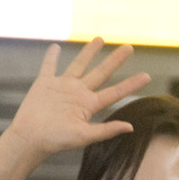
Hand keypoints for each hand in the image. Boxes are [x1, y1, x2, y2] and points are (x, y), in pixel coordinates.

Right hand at [0, 39, 150, 179]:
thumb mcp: (84, 136)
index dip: (131, 84)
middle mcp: (78, 93)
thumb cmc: (57, 140)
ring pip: (79, 65)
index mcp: (89, 105)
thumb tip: (131, 127)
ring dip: (89, 52)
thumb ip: (106, 130)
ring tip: (100, 39)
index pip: (115, 92)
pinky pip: (49, 67)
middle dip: (115, 60)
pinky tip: (56, 47)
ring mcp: (62, 87)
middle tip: (130, 47)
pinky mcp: (44, 84)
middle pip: (101, 72)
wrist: (30, 138)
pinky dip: (52, 57)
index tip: (147, 76)